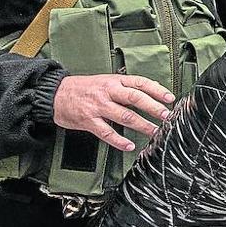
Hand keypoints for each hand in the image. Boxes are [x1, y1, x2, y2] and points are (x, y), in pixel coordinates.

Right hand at [52, 74, 174, 151]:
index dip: (157, 90)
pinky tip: (129, 146)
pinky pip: (107, 132)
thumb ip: (126, 86)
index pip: (140, 83)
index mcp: (114, 81)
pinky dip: (119, 141)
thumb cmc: (83, 88)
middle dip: (153, 108)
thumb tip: (150, 91)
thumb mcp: (106, 80)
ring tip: (154, 132)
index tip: (170, 98)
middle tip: (166, 116)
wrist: (54, 94)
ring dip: (142, 125)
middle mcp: (108, 92)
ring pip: (124, 116)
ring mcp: (98, 106)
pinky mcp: (88, 121)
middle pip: (135, 98)